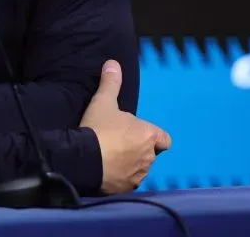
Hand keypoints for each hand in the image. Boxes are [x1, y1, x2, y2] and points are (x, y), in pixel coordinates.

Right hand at [79, 60, 171, 193]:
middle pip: (150, 153)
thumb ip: (111, 83)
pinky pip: (127, 181)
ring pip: (140, 168)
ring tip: (110, 157)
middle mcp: (149, 156)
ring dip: (130, 164)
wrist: (84, 159)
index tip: (138, 134)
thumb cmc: (98, 128)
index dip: (153, 136)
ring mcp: (139, 174)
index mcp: (149, 135)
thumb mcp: (103, 101)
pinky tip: (106, 170)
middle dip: (138, 149)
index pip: (164, 138)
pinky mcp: (126, 187)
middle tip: (118, 143)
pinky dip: (120, 177)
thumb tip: (113, 63)